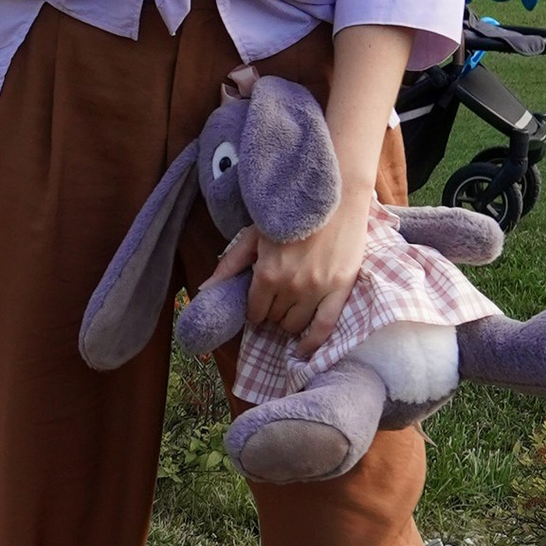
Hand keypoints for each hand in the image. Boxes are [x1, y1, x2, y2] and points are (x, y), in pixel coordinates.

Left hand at [222, 185, 374, 358]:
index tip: (258, 305)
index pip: (255, 311)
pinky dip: (313, 343)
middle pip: (275, 318)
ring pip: (296, 325)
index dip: (254, 310)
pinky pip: (325, 327)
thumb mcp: (254, 234)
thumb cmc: (291, 213)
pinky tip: (304, 350)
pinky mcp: (341, 289)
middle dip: (272, 312)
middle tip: (277, 299)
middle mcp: (291, 286)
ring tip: (292, 307)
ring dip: (290, 321)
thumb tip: (205, 290)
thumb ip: (230, 264)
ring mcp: (317, 290)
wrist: (335, 194)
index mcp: (267, 273)